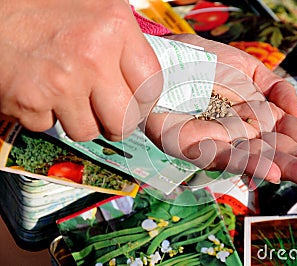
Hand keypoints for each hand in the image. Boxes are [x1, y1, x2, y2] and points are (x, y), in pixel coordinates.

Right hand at [0, 0, 161, 140]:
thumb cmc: (40, 4)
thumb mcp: (96, 7)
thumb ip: (124, 40)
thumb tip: (143, 76)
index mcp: (115, 26)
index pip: (151, 85)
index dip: (145, 101)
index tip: (137, 104)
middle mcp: (92, 55)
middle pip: (125, 120)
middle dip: (117, 123)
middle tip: (108, 115)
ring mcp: (61, 82)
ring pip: (88, 131)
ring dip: (79, 120)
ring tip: (66, 94)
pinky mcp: (29, 101)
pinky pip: (49, 126)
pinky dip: (45, 114)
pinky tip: (39, 89)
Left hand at [141, 34, 296, 193]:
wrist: (161, 58)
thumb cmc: (201, 63)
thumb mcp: (248, 68)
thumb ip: (276, 87)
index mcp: (260, 117)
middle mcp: (245, 134)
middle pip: (286, 152)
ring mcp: (221, 142)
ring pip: (262, 159)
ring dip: (292, 170)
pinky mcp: (194, 145)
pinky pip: (225, 155)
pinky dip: (250, 163)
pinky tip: (274, 171)